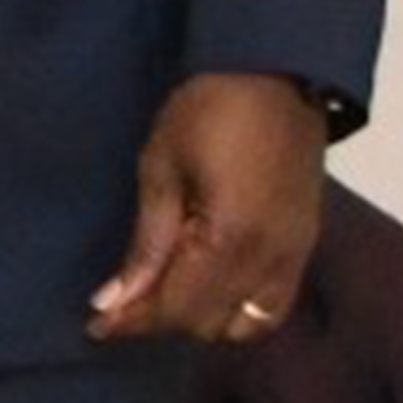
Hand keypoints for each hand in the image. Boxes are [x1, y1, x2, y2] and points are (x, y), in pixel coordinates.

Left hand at [86, 69, 330, 347]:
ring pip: (247, 325)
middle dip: (163, 320)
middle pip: (211, 325)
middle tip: (123, 302)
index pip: (178, 308)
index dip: (134, 321)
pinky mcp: (306, 247)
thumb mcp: (160, 170)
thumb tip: (113, 301)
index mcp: (230, 239)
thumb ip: (146, 244)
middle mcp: (270, 259)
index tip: (96, 325)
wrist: (277, 77)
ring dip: (203, 319)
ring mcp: (296, 256)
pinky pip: (274, 305)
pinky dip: (239, 309)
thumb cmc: (207, 112)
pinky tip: (207, 287)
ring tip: (164, 295)